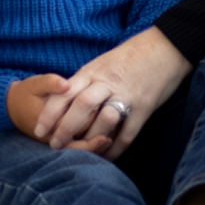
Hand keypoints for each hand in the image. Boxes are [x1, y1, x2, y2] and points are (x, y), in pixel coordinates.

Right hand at [7, 74, 111, 153]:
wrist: (12, 106)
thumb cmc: (27, 93)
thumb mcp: (36, 84)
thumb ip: (51, 84)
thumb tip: (66, 85)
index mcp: (51, 124)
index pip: (76, 136)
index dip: (93, 138)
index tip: (108, 135)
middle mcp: (55, 136)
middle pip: (80, 146)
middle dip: (97, 146)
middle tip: (114, 141)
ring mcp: (57, 139)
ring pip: (79, 147)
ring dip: (94, 146)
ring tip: (112, 140)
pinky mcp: (60, 136)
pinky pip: (76, 144)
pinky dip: (89, 143)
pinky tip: (104, 137)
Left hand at [34, 26, 191, 160]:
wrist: (166, 47)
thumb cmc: (132, 55)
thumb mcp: (103, 62)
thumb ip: (86, 80)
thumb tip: (65, 97)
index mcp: (94, 71)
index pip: (65, 92)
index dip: (50, 112)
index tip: (39, 129)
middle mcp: (108, 82)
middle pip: (81, 106)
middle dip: (65, 129)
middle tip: (54, 146)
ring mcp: (127, 95)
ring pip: (104, 120)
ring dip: (90, 140)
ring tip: (80, 154)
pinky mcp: (144, 106)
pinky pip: (128, 132)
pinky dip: (116, 148)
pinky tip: (109, 157)